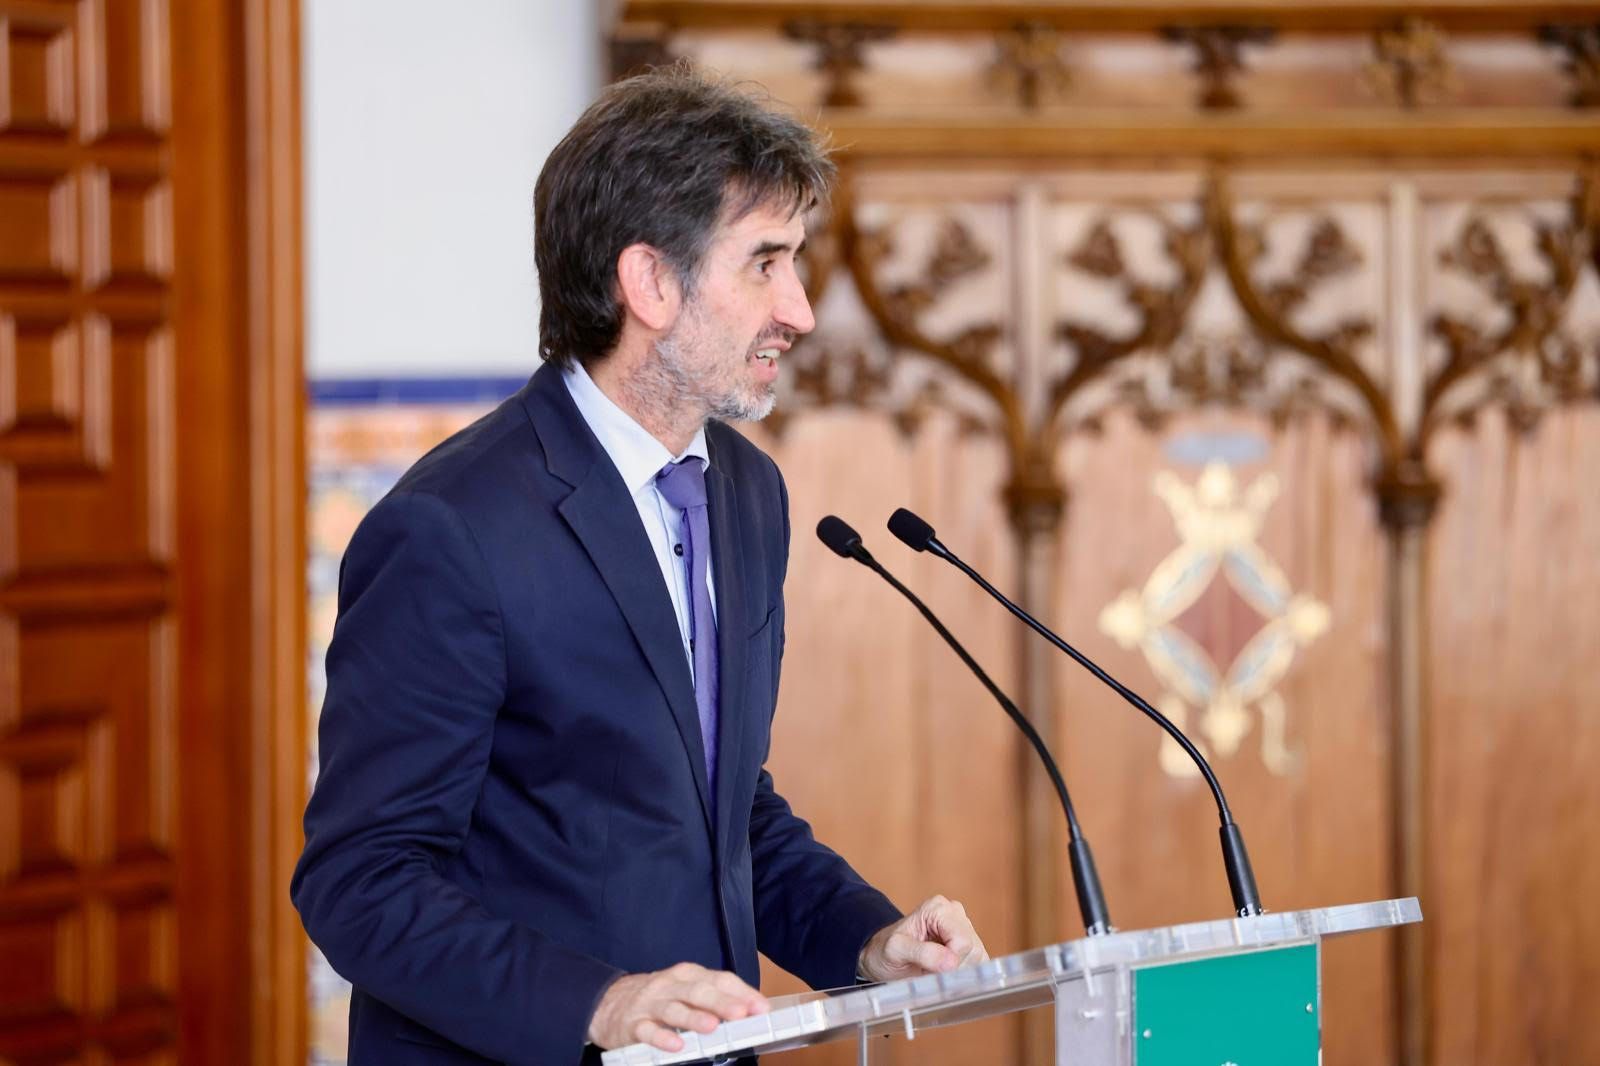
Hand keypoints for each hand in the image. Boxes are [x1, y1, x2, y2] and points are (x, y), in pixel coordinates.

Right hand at [587, 962, 768, 1051]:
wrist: (607, 1002)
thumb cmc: (658, 998)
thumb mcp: (685, 990)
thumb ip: (714, 999)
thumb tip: (751, 1012)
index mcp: (688, 975)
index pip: (719, 979)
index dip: (742, 993)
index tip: (761, 1008)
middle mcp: (670, 985)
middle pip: (698, 992)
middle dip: (722, 1003)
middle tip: (742, 1014)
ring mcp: (650, 1004)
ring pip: (674, 1009)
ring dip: (694, 1017)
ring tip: (712, 1027)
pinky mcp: (633, 1025)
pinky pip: (648, 1031)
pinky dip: (662, 1037)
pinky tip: (675, 1045)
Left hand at [857, 894, 987, 982]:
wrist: (882, 955)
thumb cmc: (886, 950)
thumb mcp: (895, 950)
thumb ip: (922, 953)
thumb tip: (951, 962)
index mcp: (938, 908)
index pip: (962, 941)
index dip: (950, 962)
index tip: (929, 968)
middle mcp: (955, 913)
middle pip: (973, 949)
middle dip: (953, 967)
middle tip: (928, 969)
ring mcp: (964, 927)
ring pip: (978, 957)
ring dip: (957, 971)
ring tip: (933, 968)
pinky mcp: (970, 944)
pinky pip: (979, 963)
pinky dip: (962, 974)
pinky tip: (943, 971)